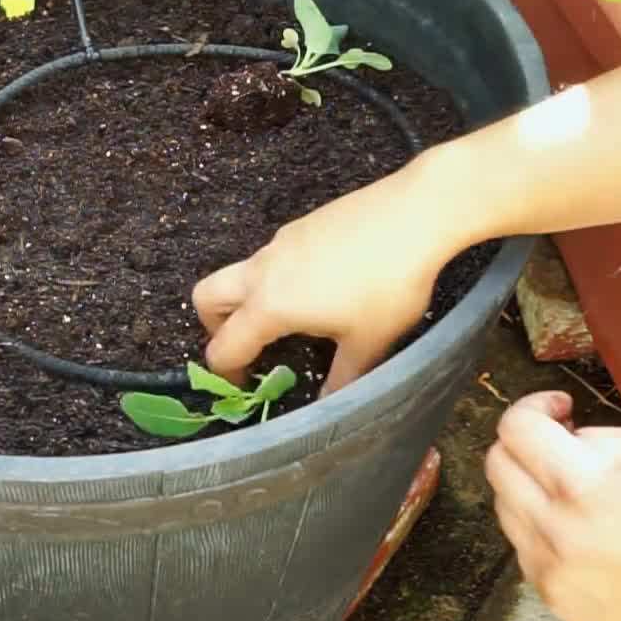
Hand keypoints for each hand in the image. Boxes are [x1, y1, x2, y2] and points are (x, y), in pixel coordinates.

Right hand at [192, 169, 460, 391]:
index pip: (224, 346)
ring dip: (248, 300)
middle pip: (206, 296)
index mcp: (270, 305)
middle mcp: (263, 270)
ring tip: (292, 320)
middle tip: (247, 346)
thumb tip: (328, 405)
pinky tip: (321, 287)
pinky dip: (276, 278)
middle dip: (214, 326)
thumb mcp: (368, 343)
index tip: (246, 386)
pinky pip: (272, 256)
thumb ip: (342, 379)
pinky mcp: (301, 225)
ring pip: (241, 273)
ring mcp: (280, 242)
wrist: (414, 216)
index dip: (226, 374)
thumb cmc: (389, 285)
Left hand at [486, 392, 620, 620]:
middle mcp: (554, 531)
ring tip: (574, 488)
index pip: (516, 430)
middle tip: (562, 442)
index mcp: (584, 488)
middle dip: (523, 442)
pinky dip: (539, 526)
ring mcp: (549, 571)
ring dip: (528, 484)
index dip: (533, 405)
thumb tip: (565, 437)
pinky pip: (523, 546)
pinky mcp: (552, 598)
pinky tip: (580, 528)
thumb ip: (604, 438)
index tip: (561, 408)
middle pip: (496, 465)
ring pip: (504, 506)